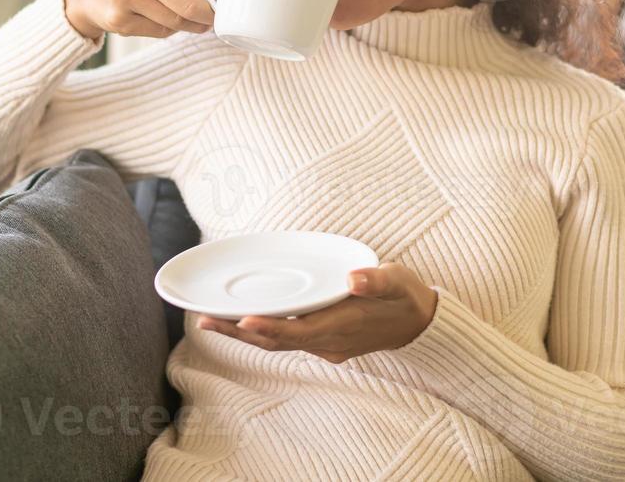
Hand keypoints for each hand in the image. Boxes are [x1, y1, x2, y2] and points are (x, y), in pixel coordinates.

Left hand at [193, 262, 438, 363]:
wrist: (420, 324)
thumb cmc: (406, 297)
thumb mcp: (398, 280)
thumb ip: (376, 279)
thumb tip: (353, 278)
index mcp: (343, 326)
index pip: (298, 331)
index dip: (269, 327)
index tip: (242, 319)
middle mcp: (329, 342)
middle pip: (276, 342)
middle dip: (239, 332)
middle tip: (204, 319)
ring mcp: (325, 346)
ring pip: (277, 344)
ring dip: (243, 334)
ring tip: (210, 321)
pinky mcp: (324, 342)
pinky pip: (286, 341)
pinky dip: (261, 333)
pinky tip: (242, 322)